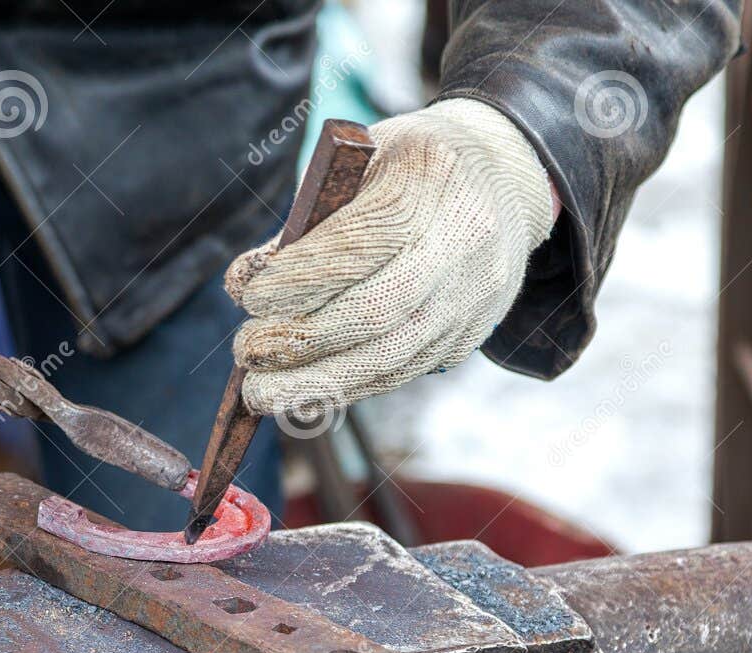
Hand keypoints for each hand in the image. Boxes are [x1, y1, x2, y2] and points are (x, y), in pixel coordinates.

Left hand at [224, 99, 555, 416]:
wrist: (507, 180)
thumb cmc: (410, 165)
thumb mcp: (361, 159)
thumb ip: (308, 219)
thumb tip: (246, 285)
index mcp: (428, 187)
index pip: (358, 245)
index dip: (298, 279)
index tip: (249, 298)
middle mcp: (458, 249)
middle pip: (375, 313)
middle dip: (299, 342)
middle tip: (244, 353)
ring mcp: (468, 301)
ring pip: (388, 359)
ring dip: (315, 384)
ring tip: (259, 393)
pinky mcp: (465, 338)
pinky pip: (398, 374)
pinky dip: (344, 388)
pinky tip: (301, 394)